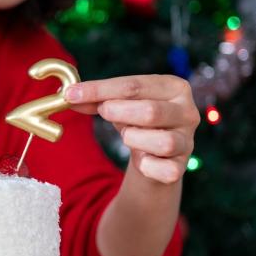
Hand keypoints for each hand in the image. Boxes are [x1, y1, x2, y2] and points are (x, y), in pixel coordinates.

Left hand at [65, 75, 199, 184]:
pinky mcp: (181, 167)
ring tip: (128, 136)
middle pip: (151, 111)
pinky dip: (147, 166)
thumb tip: (68, 96)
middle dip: (119, 112)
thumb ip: (95, 99)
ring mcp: (187, 141)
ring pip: (161, 142)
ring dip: (135, 139)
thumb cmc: (137, 121)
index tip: (71, 94)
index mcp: (175, 87)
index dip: (99, 89)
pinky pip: (164, 170)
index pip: (134, 85)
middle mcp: (187, 112)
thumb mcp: (119, 105)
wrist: (155, 156)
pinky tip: (142, 160)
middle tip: (103, 112)